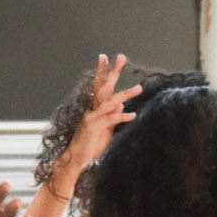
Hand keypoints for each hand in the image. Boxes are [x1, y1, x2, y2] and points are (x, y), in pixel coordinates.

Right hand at [55, 54, 141, 187]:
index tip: (108, 57)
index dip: (104, 71)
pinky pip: (111, 119)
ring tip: (139, 88)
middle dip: (113, 71)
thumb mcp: (106, 129)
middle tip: (122, 57)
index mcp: (95, 108)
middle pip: (103, 86)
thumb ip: (113, 117)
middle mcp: (93, 109)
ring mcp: (93, 117)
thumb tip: (121, 104)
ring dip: (125, 94)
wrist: (76, 159)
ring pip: (110, 101)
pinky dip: (122, 116)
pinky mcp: (95, 127)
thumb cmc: (91, 144)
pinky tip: (133, 114)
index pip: (100, 86)